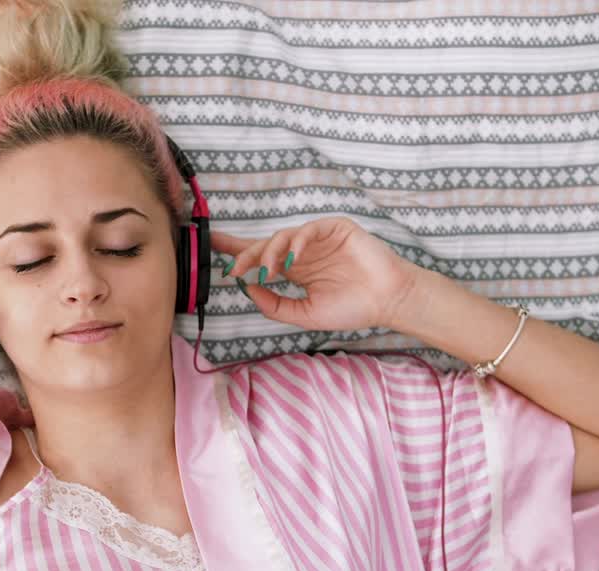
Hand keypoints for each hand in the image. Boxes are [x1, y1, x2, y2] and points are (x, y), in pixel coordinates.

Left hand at [212, 216, 422, 330]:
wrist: (386, 302)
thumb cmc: (351, 308)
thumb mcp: (304, 314)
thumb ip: (275, 305)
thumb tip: (247, 289)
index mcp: (295, 270)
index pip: (260, 257)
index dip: (237, 252)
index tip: (212, 249)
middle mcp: (302, 252)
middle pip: (265, 244)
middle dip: (246, 253)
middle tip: (234, 267)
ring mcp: (318, 239)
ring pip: (283, 236)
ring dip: (270, 252)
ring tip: (265, 271)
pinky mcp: (335, 229)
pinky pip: (309, 230)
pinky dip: (297, 242)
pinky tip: (291, 259)